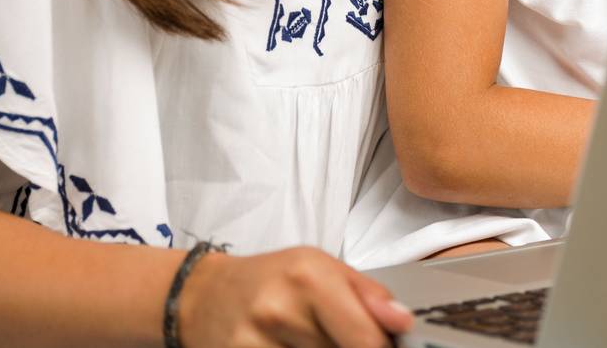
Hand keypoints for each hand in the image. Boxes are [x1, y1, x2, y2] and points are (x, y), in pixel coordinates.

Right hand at [179, 246, 413, 347]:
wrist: (203, 297)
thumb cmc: (271, 280)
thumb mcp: (321, 267)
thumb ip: (367, 294)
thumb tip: (403, 321)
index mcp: (309, 277)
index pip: (366, 339)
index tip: (388, 346)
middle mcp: (279, 310)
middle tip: (341, 337)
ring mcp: (254, 344)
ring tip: (312, 341)